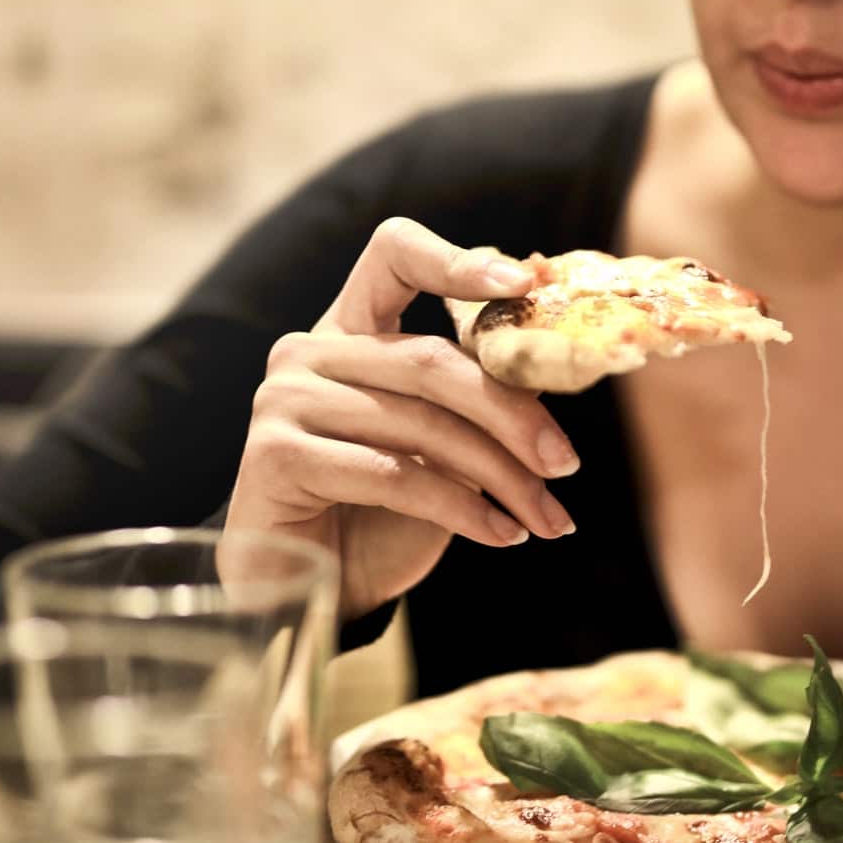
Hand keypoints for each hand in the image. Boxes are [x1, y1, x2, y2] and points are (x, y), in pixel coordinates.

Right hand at [225, 217, 578, 618]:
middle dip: (513, 416)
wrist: (311, 587)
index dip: (458, 261)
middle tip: (566, 463)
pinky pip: (393, 475)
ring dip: (501, 478)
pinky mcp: (276, 455)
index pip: (394, 255)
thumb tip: (554, 359)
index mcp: (349, 328)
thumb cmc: (381, 512)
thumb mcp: (439, 444)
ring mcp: (284, 399)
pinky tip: (502, 535)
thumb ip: (475, 395)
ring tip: (547, 518)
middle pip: (431, 360)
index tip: (524, 284)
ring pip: (421, 425)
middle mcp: (307, 351)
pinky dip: (461, 509)